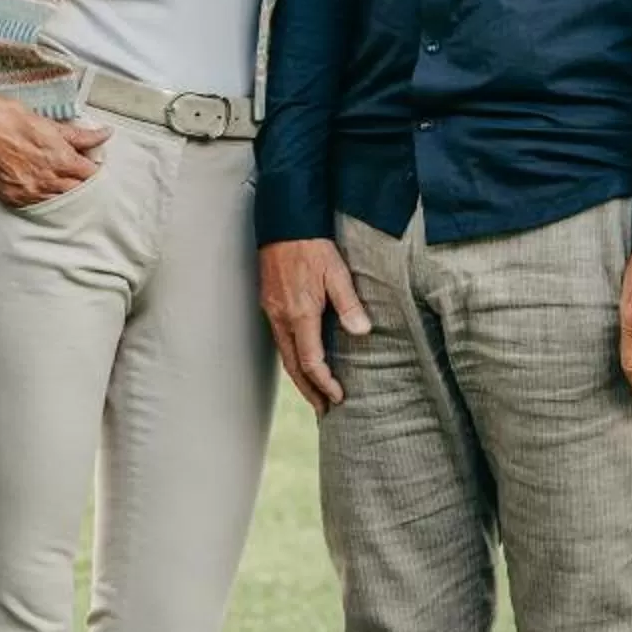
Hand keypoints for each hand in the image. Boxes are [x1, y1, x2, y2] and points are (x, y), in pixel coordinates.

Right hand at [0, 97, 109, 208]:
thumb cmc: (12, 119)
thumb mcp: (50, 124)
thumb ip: (80, 135)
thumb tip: (105, 134)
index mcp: (61, 160)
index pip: (91, 175)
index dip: (94, 170)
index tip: (92, 165)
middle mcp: (48, 180)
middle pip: (78, 192)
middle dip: (82, 184)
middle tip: (80, 175)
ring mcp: (30, 192)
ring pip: (59, 202)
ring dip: (64, 193)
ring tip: (61, 181)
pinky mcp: (14, 198)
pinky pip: (37, 205)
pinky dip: (44, 198)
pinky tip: (44, 188)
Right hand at [259, 239, 370, 413]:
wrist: (284, 222)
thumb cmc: (312, 244)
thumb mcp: (337, 272)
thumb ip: (349, 304)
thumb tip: (362, 332)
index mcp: (300, 313)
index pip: (311, 361)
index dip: (325, 382)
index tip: (338, 396)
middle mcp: (281, 317)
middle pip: (293, 366)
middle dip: (309, 390)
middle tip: (323, 409)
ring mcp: (272, 311)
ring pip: (284, 354)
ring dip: (299, 377)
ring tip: (313, 392)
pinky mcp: (269, 303)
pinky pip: (279, 339)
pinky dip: (291, 357)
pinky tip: (300, 360)